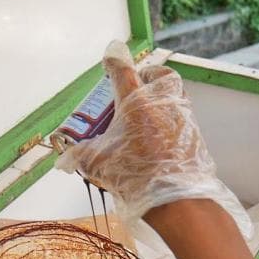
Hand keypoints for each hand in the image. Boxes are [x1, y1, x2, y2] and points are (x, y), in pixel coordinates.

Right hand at [55, 40, 251, 237]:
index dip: (113, 62)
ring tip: (147, 112)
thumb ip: (79, 155)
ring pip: (175, 95)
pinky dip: (171, 120)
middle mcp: (163, 103)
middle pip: (160, 74)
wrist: (175, 199)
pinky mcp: (195, 135)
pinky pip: (183, 119)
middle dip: (149, 74)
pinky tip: (160, 136)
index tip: (109, 59)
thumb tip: (63, 158)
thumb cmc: (135, 175)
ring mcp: (183, 117)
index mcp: (136, 101)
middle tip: (138, 84)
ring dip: (162, 97)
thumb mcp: (98, 163)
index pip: (122, 70)